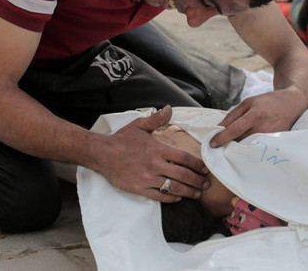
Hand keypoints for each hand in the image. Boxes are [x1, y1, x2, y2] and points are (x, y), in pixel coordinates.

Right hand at [94, 106, 209, 201]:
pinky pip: (160, 196)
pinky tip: (178, 197)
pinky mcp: (140, 189)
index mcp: (158, 149)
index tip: (205, 169)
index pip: (185, 158)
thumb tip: (169, 108)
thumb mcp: (140, 125)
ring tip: (196, 193)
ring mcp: (148, 179)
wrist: (102, 154)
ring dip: (189, 192)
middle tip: (206, 184)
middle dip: (198, 181)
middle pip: (184, 175)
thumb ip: (157, 119)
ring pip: (174, 188)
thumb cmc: (122, 139)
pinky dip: (171, 198)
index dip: (198, 165)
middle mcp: (155, 165)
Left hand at [210, 88, 306, 147]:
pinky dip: (250, 149)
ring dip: (239, 148)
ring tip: (232, 148)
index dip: (222, 138)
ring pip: (248, 147)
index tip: (212, 144)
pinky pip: (259, 148)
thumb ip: (233, 115)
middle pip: (240, 141)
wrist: (293, 103)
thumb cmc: (268, 102)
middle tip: (219, 147)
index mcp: (254, 115)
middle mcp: (263, 128)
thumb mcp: (248, 102)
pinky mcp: (276, 143)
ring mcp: (270, 137)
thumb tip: (219, 128)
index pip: (234, 130)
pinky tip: (246, 149)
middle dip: (228, 144)